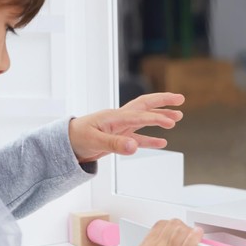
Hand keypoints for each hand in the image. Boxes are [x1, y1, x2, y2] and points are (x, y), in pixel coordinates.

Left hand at [68, 93, 183, 163]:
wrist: (65, 144)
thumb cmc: (76, 138)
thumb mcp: (94, 142)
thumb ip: (115, 144)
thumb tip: (134, 146)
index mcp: (114, 116)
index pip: (140, 115)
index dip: (156, 118)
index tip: (171, 122)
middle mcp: (119, 118)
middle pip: (145, 105)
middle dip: (163, 101)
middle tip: (180, 99)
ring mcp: (119, 127)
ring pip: (145, 119)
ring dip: (161, 117)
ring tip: (179, 117)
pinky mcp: (118, 137)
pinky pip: (138, 137)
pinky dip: (151, 139)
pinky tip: (162, 143)